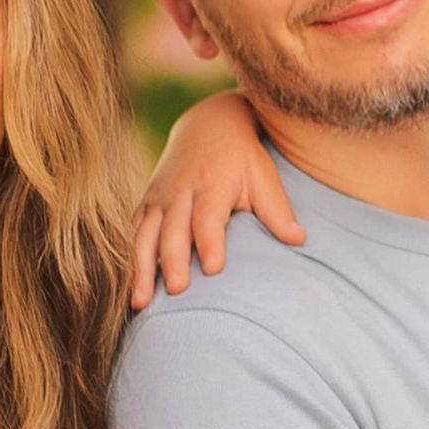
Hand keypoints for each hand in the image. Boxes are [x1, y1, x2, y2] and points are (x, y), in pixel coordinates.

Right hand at [130, 91, 306, 306]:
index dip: (210, 241)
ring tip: (142, 303)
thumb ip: (277, 210)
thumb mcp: (263, 176)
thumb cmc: (242, 158)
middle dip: (173, 260)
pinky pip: (132, 234)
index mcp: (212, 184)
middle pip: (173, 230)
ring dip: (142, 269)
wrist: (207, 125)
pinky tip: (131, 291)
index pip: (208, 216)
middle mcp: (180, 192)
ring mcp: (158, 199)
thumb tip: (299, 240)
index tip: (213, 268)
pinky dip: (129, 261)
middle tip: (178, 290)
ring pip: (145, 236)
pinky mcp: (145, 205)